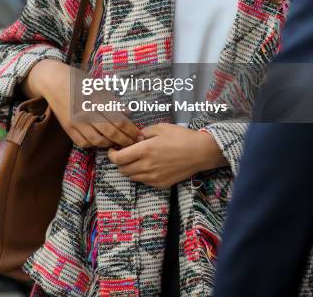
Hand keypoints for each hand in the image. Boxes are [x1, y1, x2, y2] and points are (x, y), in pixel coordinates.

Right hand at [25, 60, 143, 148]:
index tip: (139, 134)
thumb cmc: (79, 81)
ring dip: (111, 144)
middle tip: (135, 143)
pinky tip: (101, 141)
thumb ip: (113, 101)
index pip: (119, 121)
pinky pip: (83, 143)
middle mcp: (86, 113)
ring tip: (120, 143)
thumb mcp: (98, 86)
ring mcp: (76, 122)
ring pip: (97, 141)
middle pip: (110, 133)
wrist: (53, 82)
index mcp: (96, 100)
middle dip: (125, 140)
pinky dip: (94, 145)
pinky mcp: (68, 128)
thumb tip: (128, 113)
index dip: (131, 130)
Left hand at [108, 123, 227, 188]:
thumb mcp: (160, 128)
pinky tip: (148, 166)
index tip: (113, 149)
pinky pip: (144, 182)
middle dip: (119, 162)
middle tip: (124, 154)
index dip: (111, 155)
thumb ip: (144, 132)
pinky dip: (141, 175)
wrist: (200, 152)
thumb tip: (135, 138)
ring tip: (136, 159)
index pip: (118, 159)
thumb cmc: (180, 137)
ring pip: (132, 177)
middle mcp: (146, 167)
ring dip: (129, 169)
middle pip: (122, 170)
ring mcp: (153, 178)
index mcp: (144, 151)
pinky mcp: (161, 184)